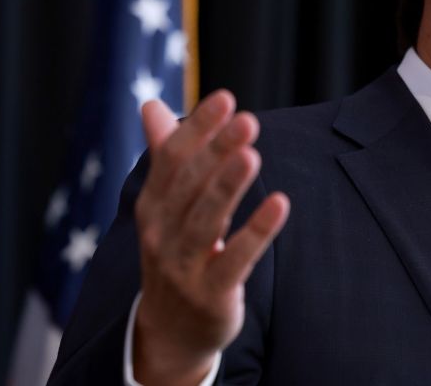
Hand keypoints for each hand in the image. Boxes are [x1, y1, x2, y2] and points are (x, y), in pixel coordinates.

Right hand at [133, 90, 289, 384]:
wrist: (170, 332)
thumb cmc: (176, 253)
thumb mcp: (166, 207)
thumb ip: (166, 155)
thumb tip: (150, 104)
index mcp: (153, 206)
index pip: (172, 160)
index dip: (197, 129)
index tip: (225, 98)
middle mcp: (162, 233)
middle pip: (189, 186)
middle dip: (216, 151)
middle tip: (247, 119)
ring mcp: (183, 266)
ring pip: (205, 221)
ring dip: (228, 186)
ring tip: (251, 154)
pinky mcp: (211, 294)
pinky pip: (234, 259)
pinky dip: (256, 231)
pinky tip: (279, 203)